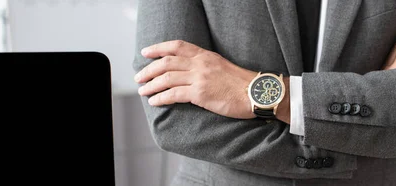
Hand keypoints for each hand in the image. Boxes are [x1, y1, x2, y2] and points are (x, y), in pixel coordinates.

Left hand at [134, 40, 258, 118]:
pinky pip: (173, 94)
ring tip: (143, 91)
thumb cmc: (242, 85)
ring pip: (166, 78)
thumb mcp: (223, 67)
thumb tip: (190, 73)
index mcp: (206, 56)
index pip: (177, 46)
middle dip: (149, 69)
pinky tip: (155, 102)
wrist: (256, 93)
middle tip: (139, 77)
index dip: (158, 48)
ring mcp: (200, 78)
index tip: (146, 52)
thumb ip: (206, 66)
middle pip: (166, 62)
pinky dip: (161, 98)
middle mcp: (201, 64)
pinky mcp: (200, 94)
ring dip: (151, 85)